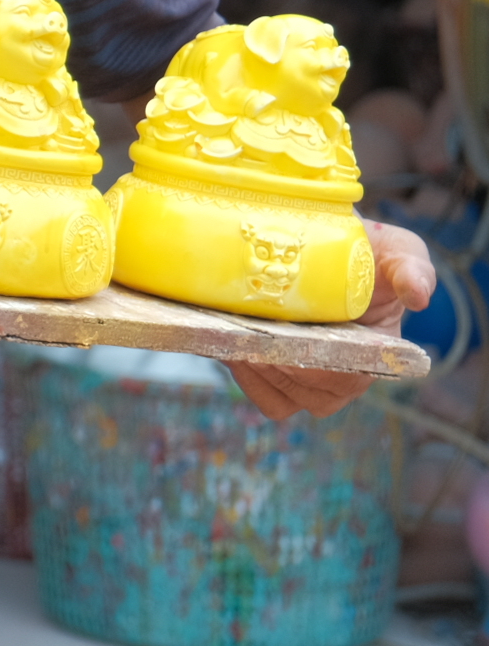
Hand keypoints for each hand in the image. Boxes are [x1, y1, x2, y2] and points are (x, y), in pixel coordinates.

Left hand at [226, 220, 432, 421]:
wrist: (326, 246)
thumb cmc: (370, 254)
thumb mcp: (399, 252)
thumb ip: (412, 268)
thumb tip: (417, 295)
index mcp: (376, 354)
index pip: (347, 378)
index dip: (315, 369)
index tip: (288, 344)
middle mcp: (345, 375)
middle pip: (309, 394)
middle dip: (277, 367)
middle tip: (249, 334)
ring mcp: (310, 380)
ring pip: (281, 399)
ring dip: (255, 371)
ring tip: (234, 335)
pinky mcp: (278, 375)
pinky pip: (262, 394)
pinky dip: (243, 375)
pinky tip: (228, 342)